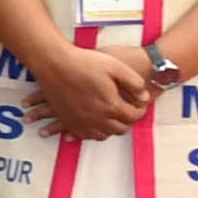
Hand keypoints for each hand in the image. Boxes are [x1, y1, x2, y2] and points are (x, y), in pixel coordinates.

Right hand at [27, 39, 160, 142]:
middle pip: (120, 129)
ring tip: (111, 117)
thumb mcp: (116, 66)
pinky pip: (83, 135)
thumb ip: (135, 83)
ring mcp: (81, 121)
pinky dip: (91, 133)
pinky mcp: (67, 120)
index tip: (139, 104)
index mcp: (111, 105)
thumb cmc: (84, 62)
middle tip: (127, 110)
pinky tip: (93, 124)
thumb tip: (144, 97)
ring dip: (110, 128)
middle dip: (127, 121)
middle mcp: (97, 118)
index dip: (140, 110)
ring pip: (102, 135)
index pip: (134, 116)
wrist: (53, 63)